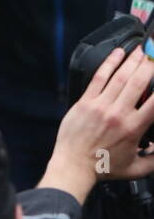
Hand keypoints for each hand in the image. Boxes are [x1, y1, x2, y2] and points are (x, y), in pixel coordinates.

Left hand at [42, 46, 153, 200]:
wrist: (73, 166)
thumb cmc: (103, 168)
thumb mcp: (137, 169)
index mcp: (134, 128)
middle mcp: (118, 113)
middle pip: (139, 83)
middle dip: (150, 65)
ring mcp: (100, 105)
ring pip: (120, 77)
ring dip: (133, 61)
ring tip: (142, 49)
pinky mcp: (85, 102)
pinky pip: (98, 78)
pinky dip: (109, 64)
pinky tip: (118, 53)